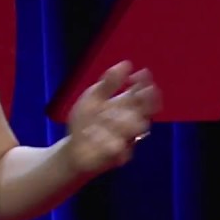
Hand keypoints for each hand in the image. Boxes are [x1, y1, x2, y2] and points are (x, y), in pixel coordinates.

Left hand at [64, 61, 161, 175]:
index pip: (144, 95)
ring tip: (108, 114)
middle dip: (139, 104)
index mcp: (126, 107)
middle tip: (132, 97)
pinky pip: (119, 150)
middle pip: (144, 112)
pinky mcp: (118, 156)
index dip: (145, 85)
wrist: (74, 149)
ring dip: (123, 121)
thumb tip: (126, 63)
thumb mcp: (93, 98)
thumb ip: (108, 83)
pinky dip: (107, 142)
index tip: (140, 75)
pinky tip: (93, 134)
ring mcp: (126, 140)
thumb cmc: (86, 121)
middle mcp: (130, 123)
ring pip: (134, 130)